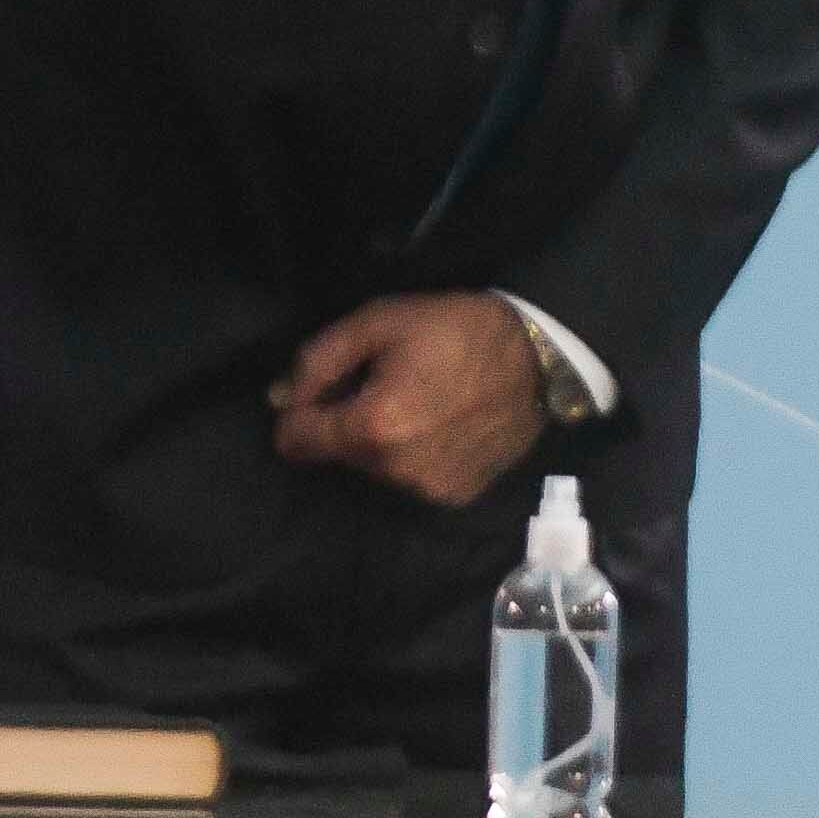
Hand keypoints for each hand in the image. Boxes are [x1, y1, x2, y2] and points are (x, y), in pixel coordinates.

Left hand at [268, 291, 543, 507]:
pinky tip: (446, 424)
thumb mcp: (380, 321)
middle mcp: (395, 472)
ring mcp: (428, 490)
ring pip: (376, 469)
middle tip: (389, 383)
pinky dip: (418, 456)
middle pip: (337, 453)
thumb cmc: (455, 329)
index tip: (329, 387)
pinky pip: (413, 480)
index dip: (300, 409)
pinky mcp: (455, 496)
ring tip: (423, 402)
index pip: (295, 440)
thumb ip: (319, 359)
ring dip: (385, 442)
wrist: (539, 356)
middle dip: (349, 422)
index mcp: (371, 428)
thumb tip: (279, 398)